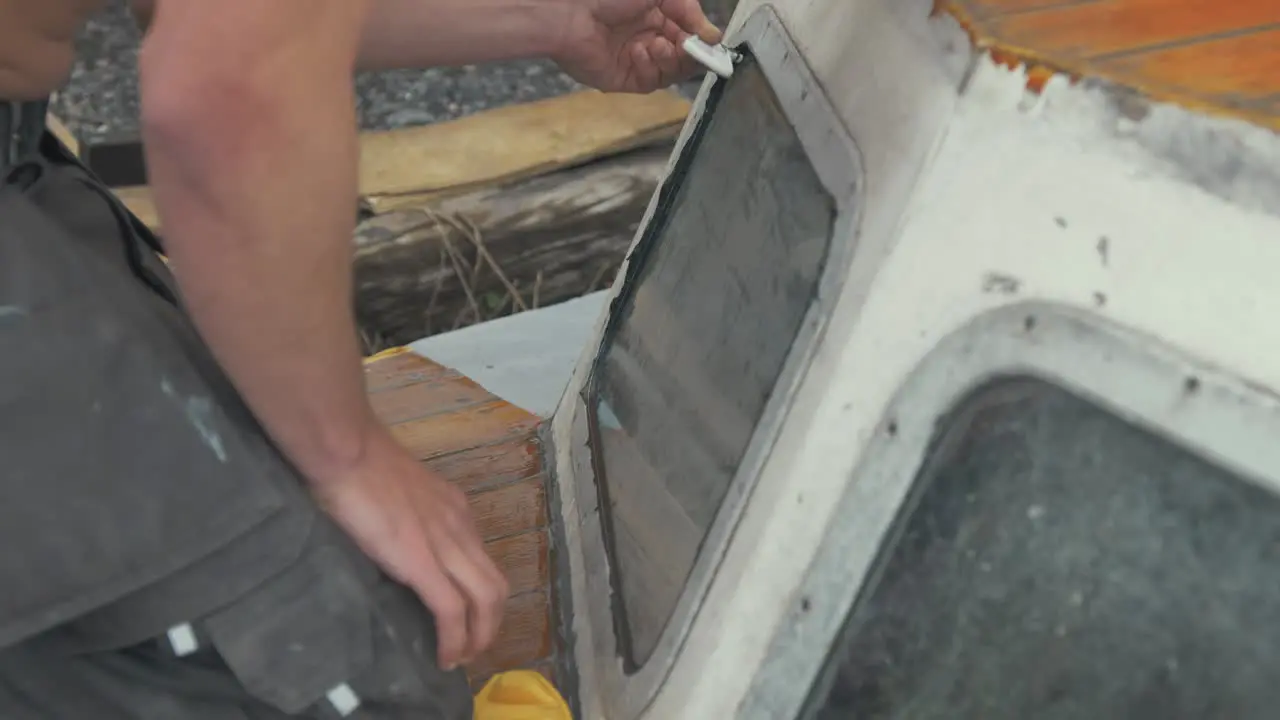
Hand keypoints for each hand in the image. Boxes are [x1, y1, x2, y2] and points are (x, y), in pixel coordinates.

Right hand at [311, 428, 508, 669]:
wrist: (347, 450)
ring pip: (486, 600)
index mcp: (454, 509)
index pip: (481, 559)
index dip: (479, 594)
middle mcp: (460, 527)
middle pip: (495, 585)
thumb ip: (406, 515)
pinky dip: (454, 639)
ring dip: (479, 636)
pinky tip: (445, 657)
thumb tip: (393, 539)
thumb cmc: (356, 463)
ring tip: (461, 659)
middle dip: (490, 623)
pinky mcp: (423, 562)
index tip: (466, 616)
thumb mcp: (397, 490)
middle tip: (470, 649)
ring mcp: (446, 544)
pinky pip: (452, 610)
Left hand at [553, 0, 723, 92]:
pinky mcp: (624, 79)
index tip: (712, 41)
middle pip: (684, 57)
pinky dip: (650, 66)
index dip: (702, 39)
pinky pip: (649, 81)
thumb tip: (712, 34)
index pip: (690, 34)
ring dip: (671, 59)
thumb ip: (688, 9)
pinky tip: (640, 51)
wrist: (570, 13)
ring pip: (671, 72)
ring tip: (658, 44)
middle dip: (690, 52)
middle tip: (690, 47)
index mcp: (657, 16)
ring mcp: (637, 61)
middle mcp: (649, 39)